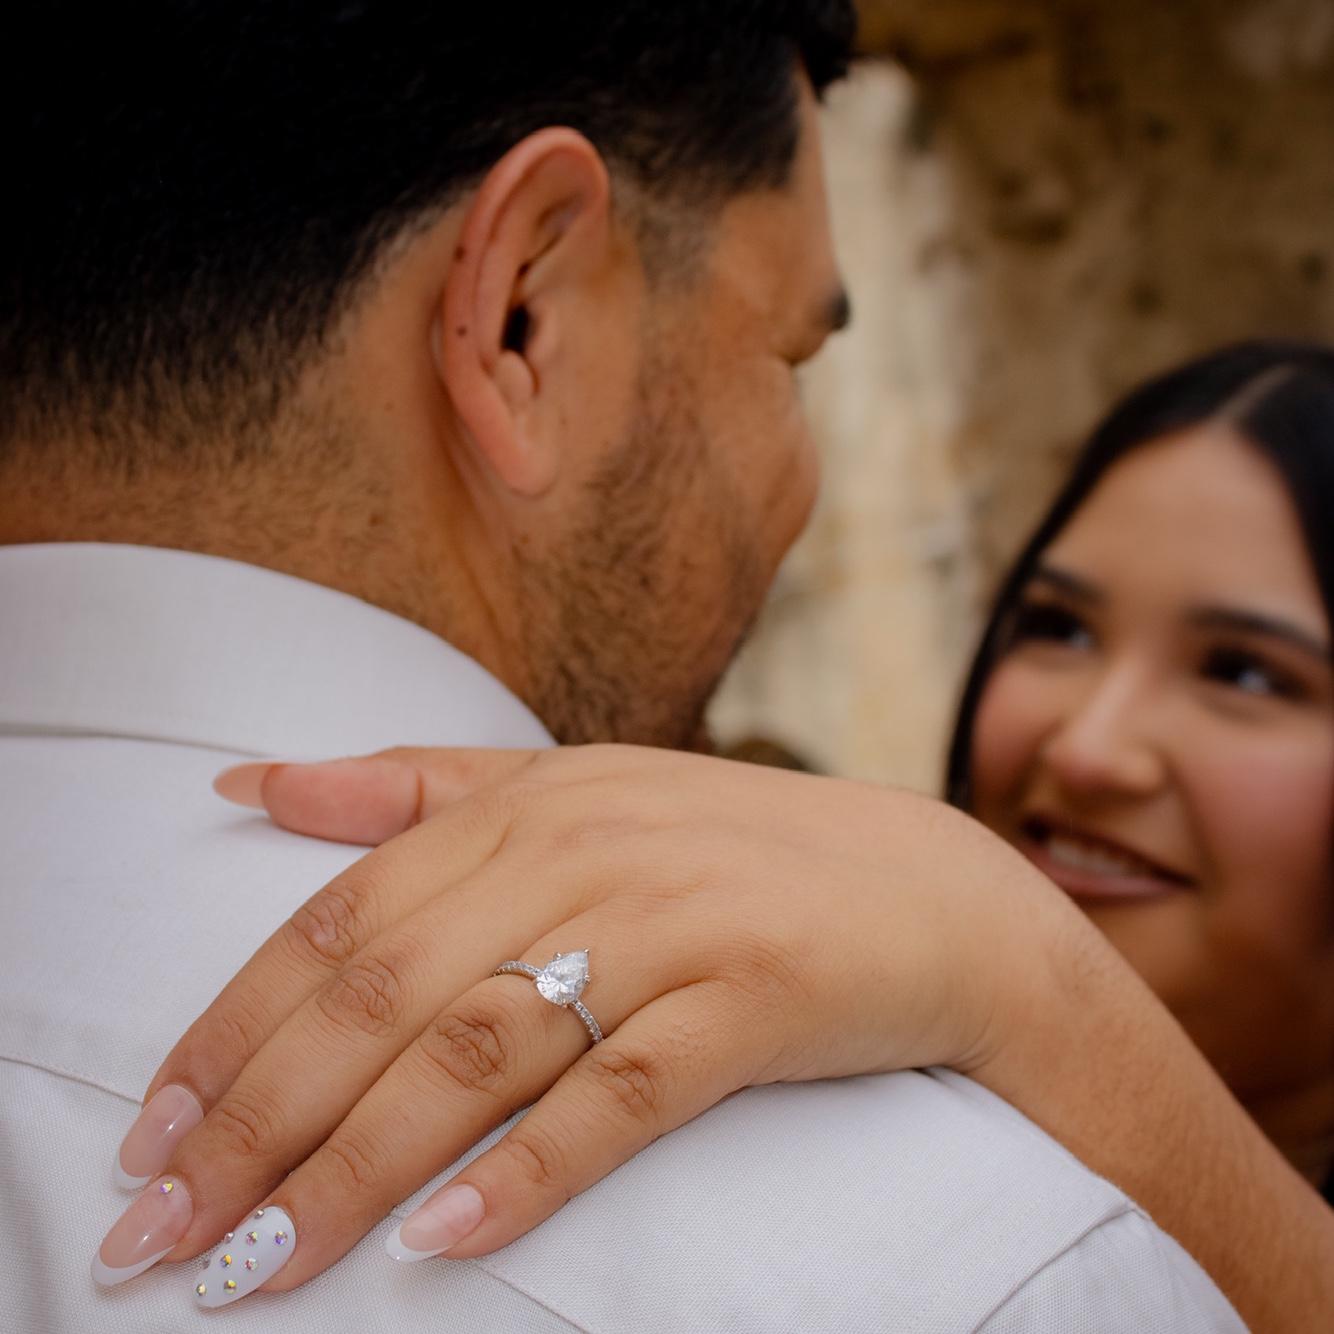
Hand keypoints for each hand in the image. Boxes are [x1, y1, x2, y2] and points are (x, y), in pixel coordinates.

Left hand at [97, 744, 1084, 1300]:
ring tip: (256, 1266)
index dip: (234, 1026)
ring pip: (478, 1055)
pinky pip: (621, 1097)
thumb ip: (415, 786)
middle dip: (257, 1119)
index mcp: (531, 801)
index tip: (150, 1129)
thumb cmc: (733, 848)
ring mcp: (671, 927)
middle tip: (159, 1234)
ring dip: (354, 1170)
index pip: (343, 916)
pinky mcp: (748, 1004)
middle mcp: (587, 853)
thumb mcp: (575, 788)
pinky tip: (440, 1245)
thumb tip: (251, 782)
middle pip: (386, 996)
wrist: (927, 889)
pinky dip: (526, 1173)